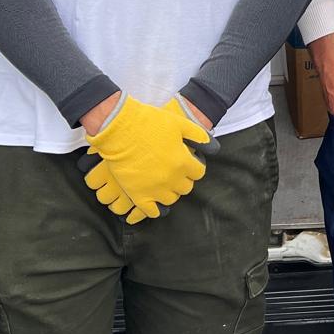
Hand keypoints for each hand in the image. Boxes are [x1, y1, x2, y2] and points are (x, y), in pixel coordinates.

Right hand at [81, 94, 213, 220]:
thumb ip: (199, 136)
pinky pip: (151, 211)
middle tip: (176, 170)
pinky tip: (154, 200)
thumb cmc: (150, 122)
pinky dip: (155, 208)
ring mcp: (154, 189)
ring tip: (164, 182)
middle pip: (186, 188)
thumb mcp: (180, 124)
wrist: (120, 128)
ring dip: (170, 192)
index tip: (189, 161)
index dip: (194, 165)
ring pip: (171, 200)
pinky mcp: (137, 195)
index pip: (198, 172)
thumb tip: (213, 148)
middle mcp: (171, 179)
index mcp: (183, 162)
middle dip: (184, 178)